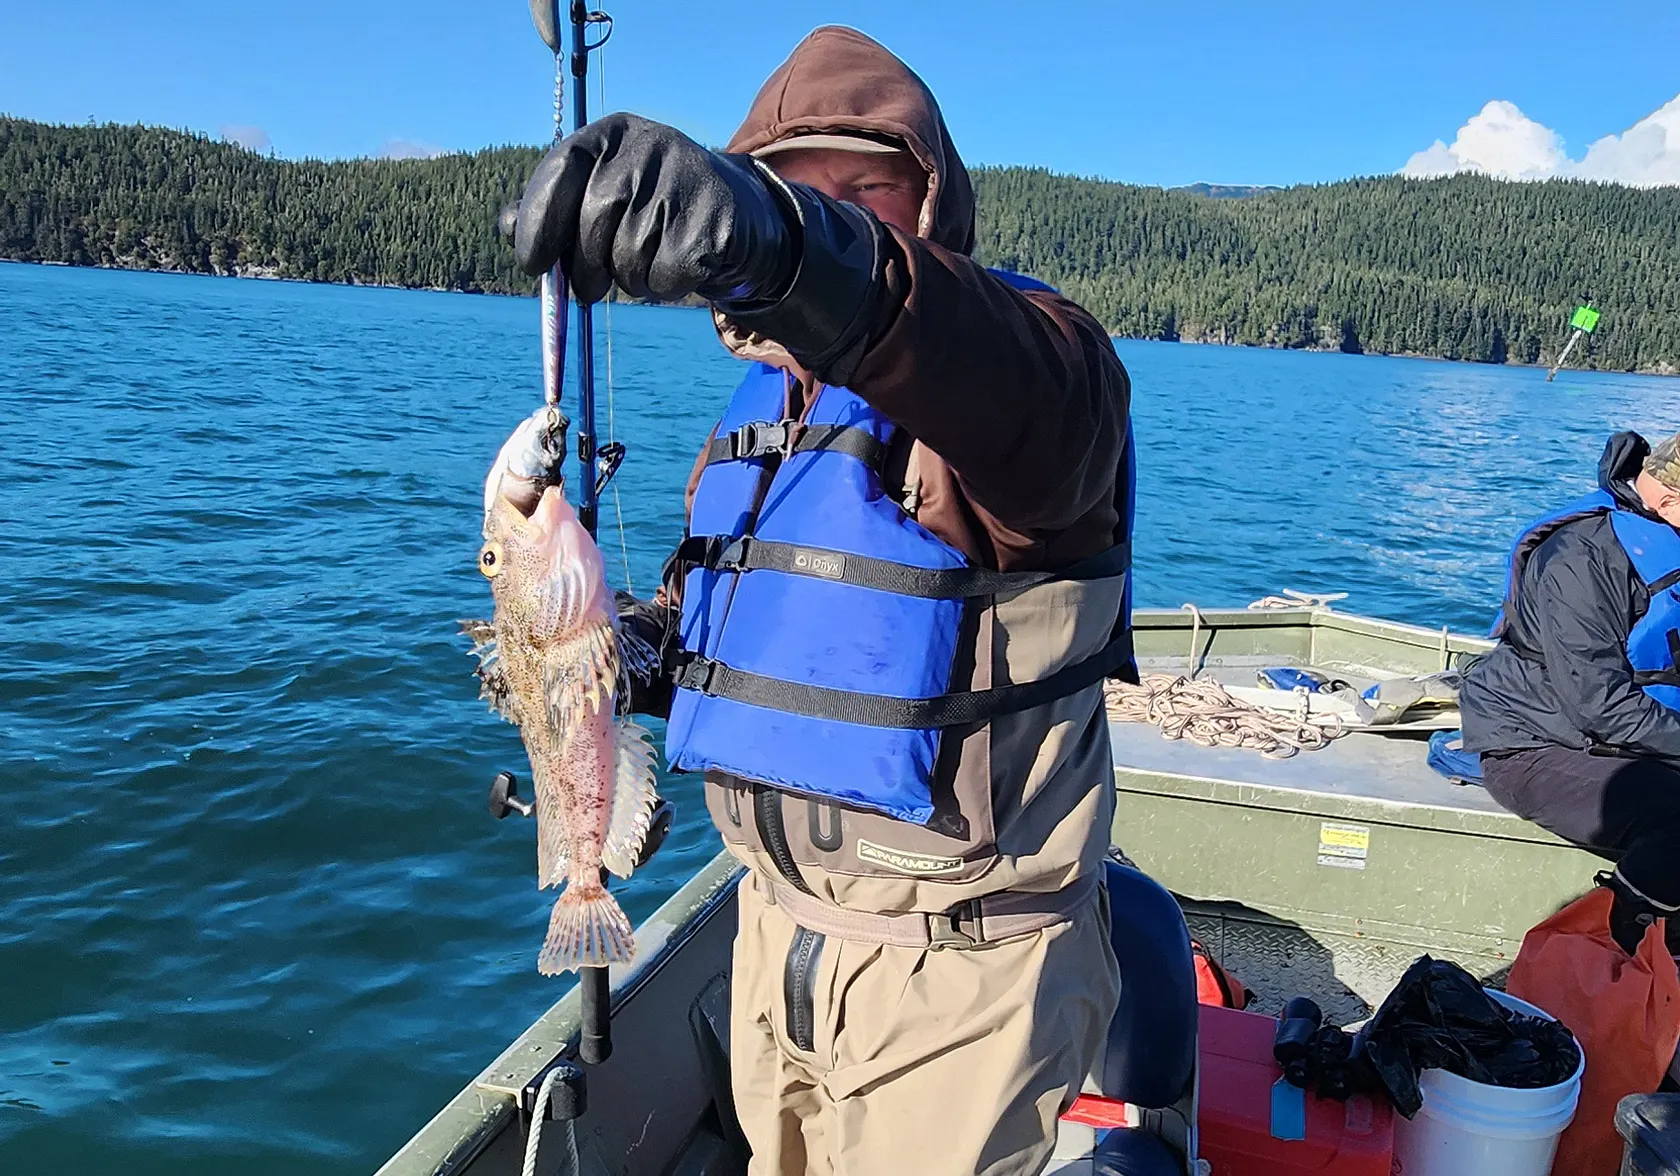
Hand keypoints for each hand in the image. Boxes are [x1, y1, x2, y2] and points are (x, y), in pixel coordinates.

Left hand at [512, 113, 796, 304]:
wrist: (732, 213)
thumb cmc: (648, 207)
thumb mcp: (599, 193)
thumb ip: (550, 208)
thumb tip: (507, 227)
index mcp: (612, 134)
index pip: (561, 169)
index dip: (539, 220)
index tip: (532, 263)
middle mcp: (650, 146)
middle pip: (595, 217)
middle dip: (583, 266)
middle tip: (585, 289)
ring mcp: (686, 181)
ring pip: (629, 254)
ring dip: (627, 277)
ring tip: (643, 263)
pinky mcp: (713, 224)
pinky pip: (664, 275)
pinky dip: (660, 285)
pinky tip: (674, 266)